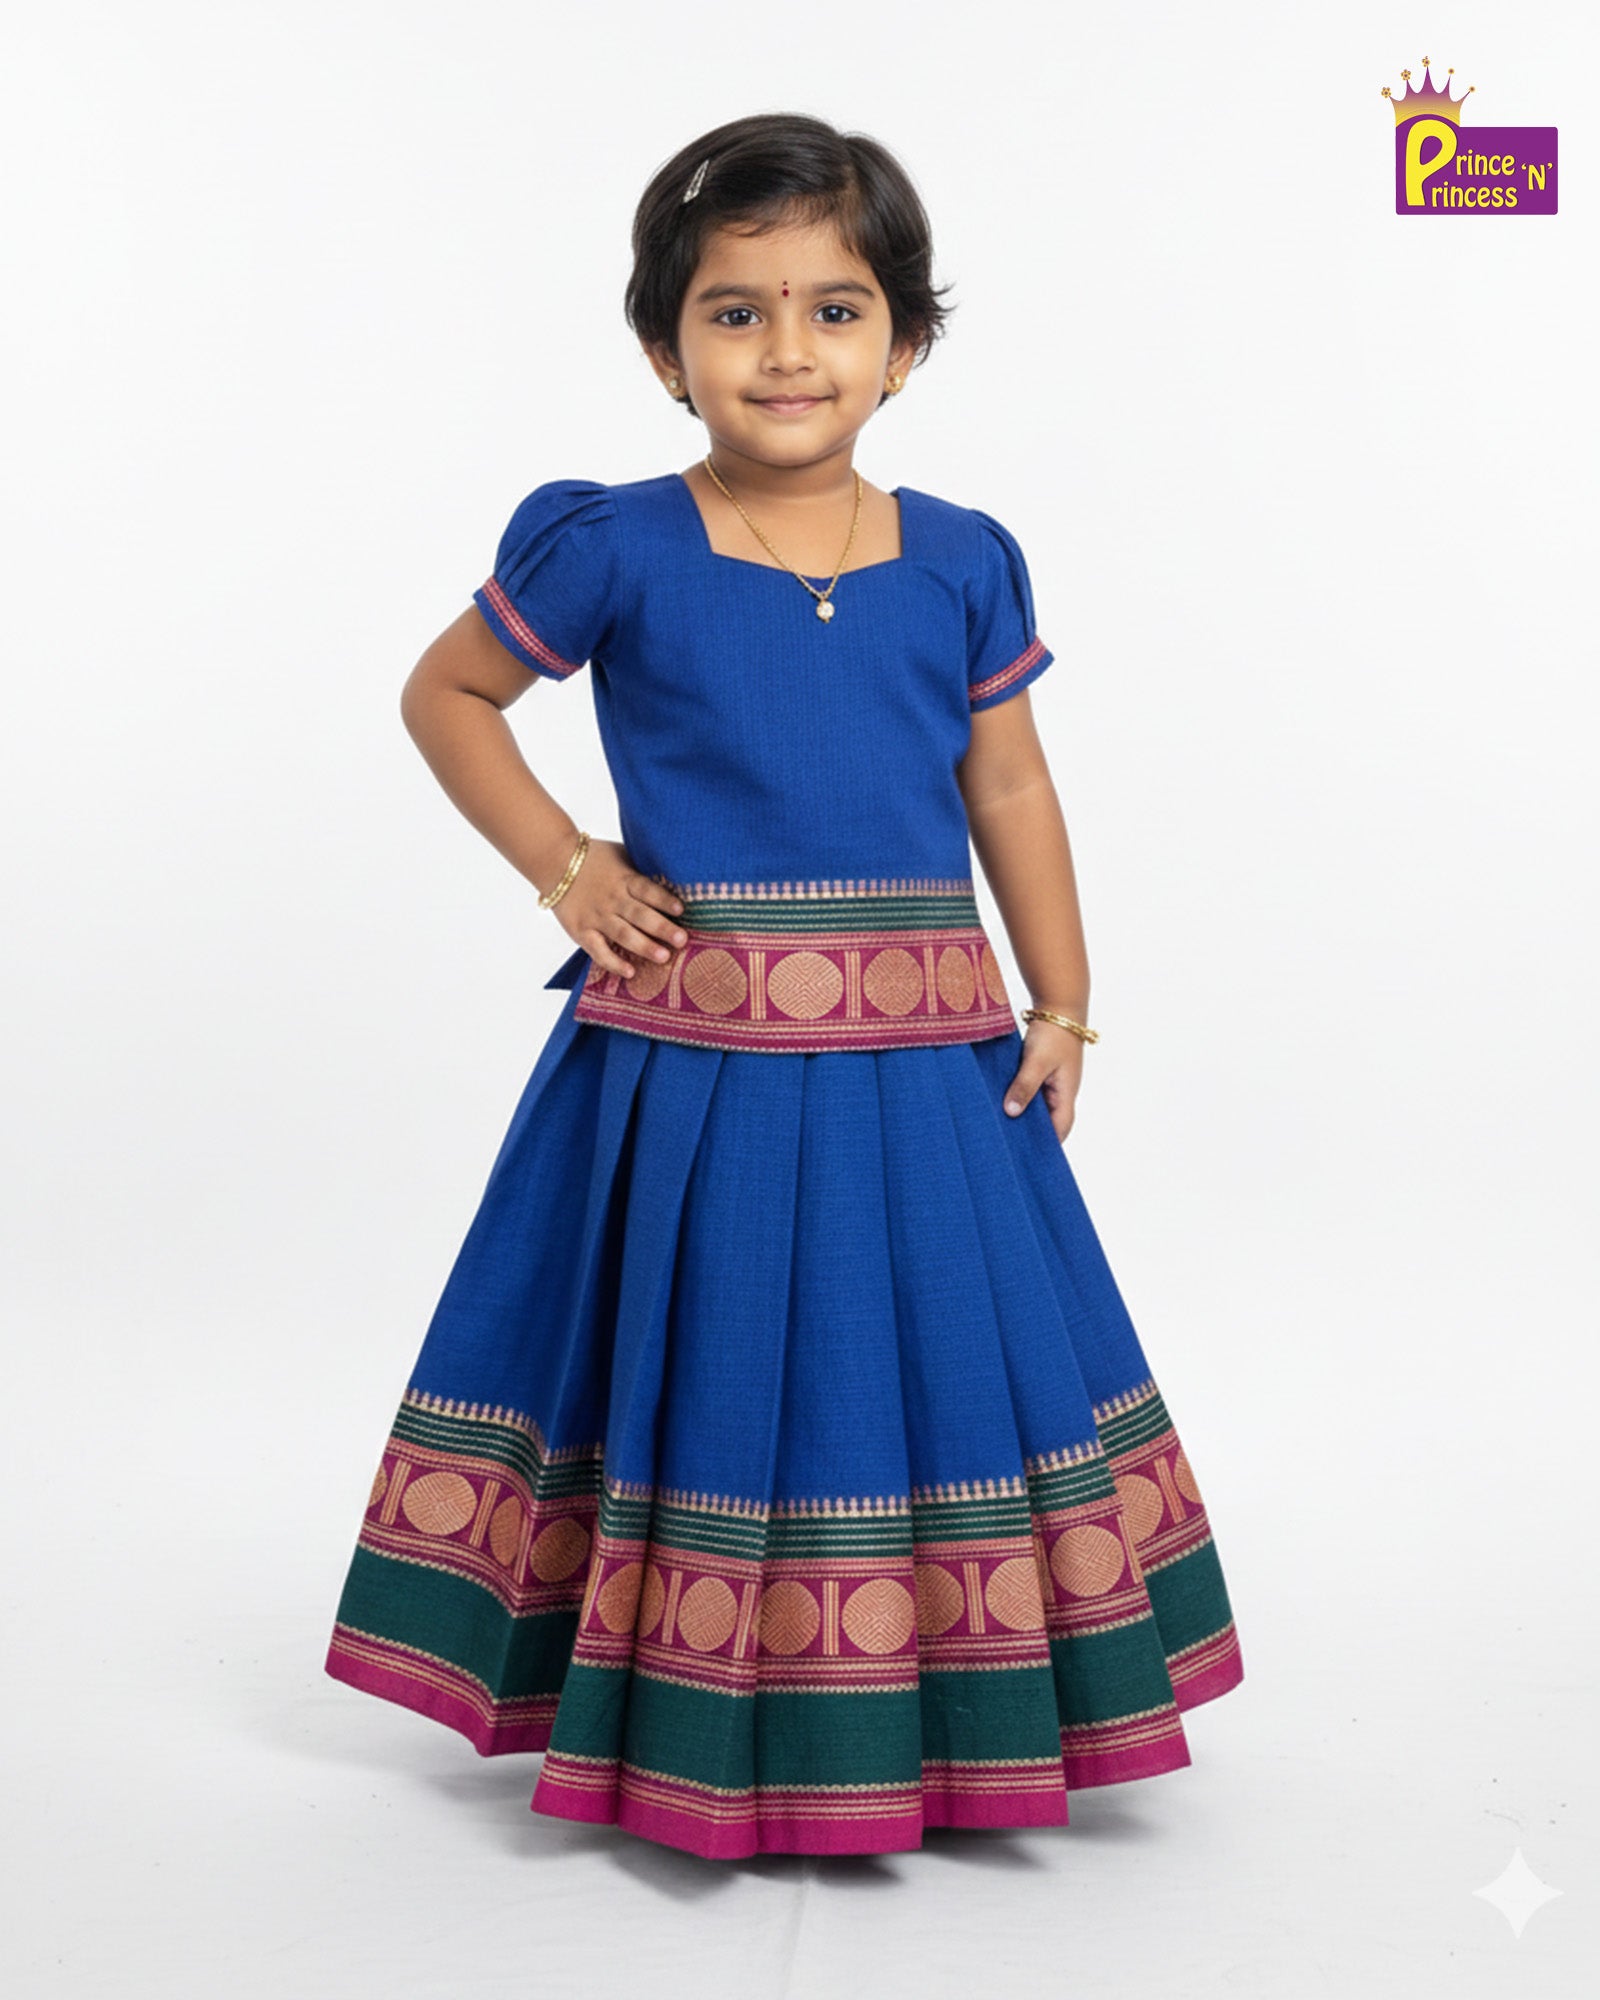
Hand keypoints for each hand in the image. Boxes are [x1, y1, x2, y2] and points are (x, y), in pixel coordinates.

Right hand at [549, 837, 687, 979]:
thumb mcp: (622, 855)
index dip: (664, 900)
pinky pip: (599, 950)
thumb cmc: (594, 858)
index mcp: (625, 879)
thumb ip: (641, 869)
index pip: (647, 890)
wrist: (554, 861)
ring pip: (623, 934)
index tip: (681, 911)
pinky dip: (613, 962)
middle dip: (662, 928)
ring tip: (663, 957)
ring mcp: (597, 916)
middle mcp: (612, 899)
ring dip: (644, 946)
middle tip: (682, 940)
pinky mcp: (582, 931)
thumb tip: (673, 880)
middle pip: (640, 915)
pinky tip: (630, 972)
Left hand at [1003, 1018, 1083, 1141]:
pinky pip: (1031, 1093)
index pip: (1061, 1129)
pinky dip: (1019, 1099)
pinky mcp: (1042, 1073)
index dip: (1048, 1145)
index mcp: (1066, 1094)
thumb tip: (1012, 1112)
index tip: (1029, 1158)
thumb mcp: (1036, 1061)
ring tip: (1001, 1129)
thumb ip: (1025, 1086)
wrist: (1058, 1007)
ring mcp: (1052, 1083)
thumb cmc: (1053, 1034)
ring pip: (1038, 1107)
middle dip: (1032, 1134)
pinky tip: (1001, 1104)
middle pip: (1048, 1122)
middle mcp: (1061, 1092)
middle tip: (1009, 1147)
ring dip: (1023, 1115)